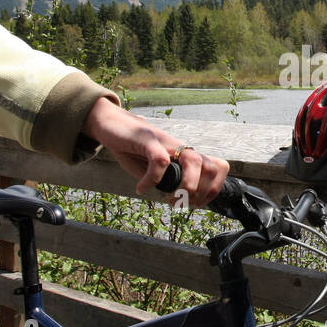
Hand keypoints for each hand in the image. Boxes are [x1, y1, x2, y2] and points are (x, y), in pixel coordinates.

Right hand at [81, 97, 228, 206]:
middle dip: (201, 193)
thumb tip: (180, 200)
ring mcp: (166, 142)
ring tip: (170, 199)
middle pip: (211, 166)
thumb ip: (167, 180)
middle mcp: (180, 147)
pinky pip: (160, 161)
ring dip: (186, 186)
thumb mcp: (153, 168)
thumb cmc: (131, 147)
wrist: (110, 122)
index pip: (217, 167)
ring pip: (193, 161)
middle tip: (182, 204)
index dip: (213, 189)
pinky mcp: (148, 139)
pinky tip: (141, 187)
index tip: (197, 204)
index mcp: (184, 154)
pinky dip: (152, 180)